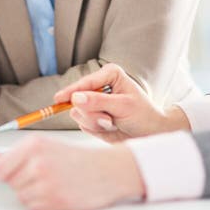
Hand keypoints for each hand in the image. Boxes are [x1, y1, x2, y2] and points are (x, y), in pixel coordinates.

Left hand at [0, 136, 144, 209]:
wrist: (107, 170)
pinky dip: (41, 203)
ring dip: (32, 193)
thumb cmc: (73, 158)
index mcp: (33, 145)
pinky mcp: (54, 200)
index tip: (21, 172)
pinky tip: (56, 192)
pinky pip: (33, 207)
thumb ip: (10, 154)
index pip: (0, 169)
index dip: (8, 173)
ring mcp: (46, 181)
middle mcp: (38, 161)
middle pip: (10, 183)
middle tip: (43, 175)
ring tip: (52, 182)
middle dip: (22, 182)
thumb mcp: (42, 146)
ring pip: (21, 196)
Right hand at [54, 64, 189, 142]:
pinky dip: (96, 129)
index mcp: (109, 75)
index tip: (59, 98)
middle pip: (78, 100)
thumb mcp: (123, 106)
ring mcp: (93, 102)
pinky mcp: (91, 116)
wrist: (150, 133)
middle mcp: (98, 86)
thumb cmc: (143, 115)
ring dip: (95, 122)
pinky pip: (83, 124)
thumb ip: (99, 102)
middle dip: (92, 113)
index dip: (71, 91)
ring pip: (78, 114)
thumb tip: (76, 98)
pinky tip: (109, 127)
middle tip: (109, 119)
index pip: (85, 83)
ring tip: (112, 122)